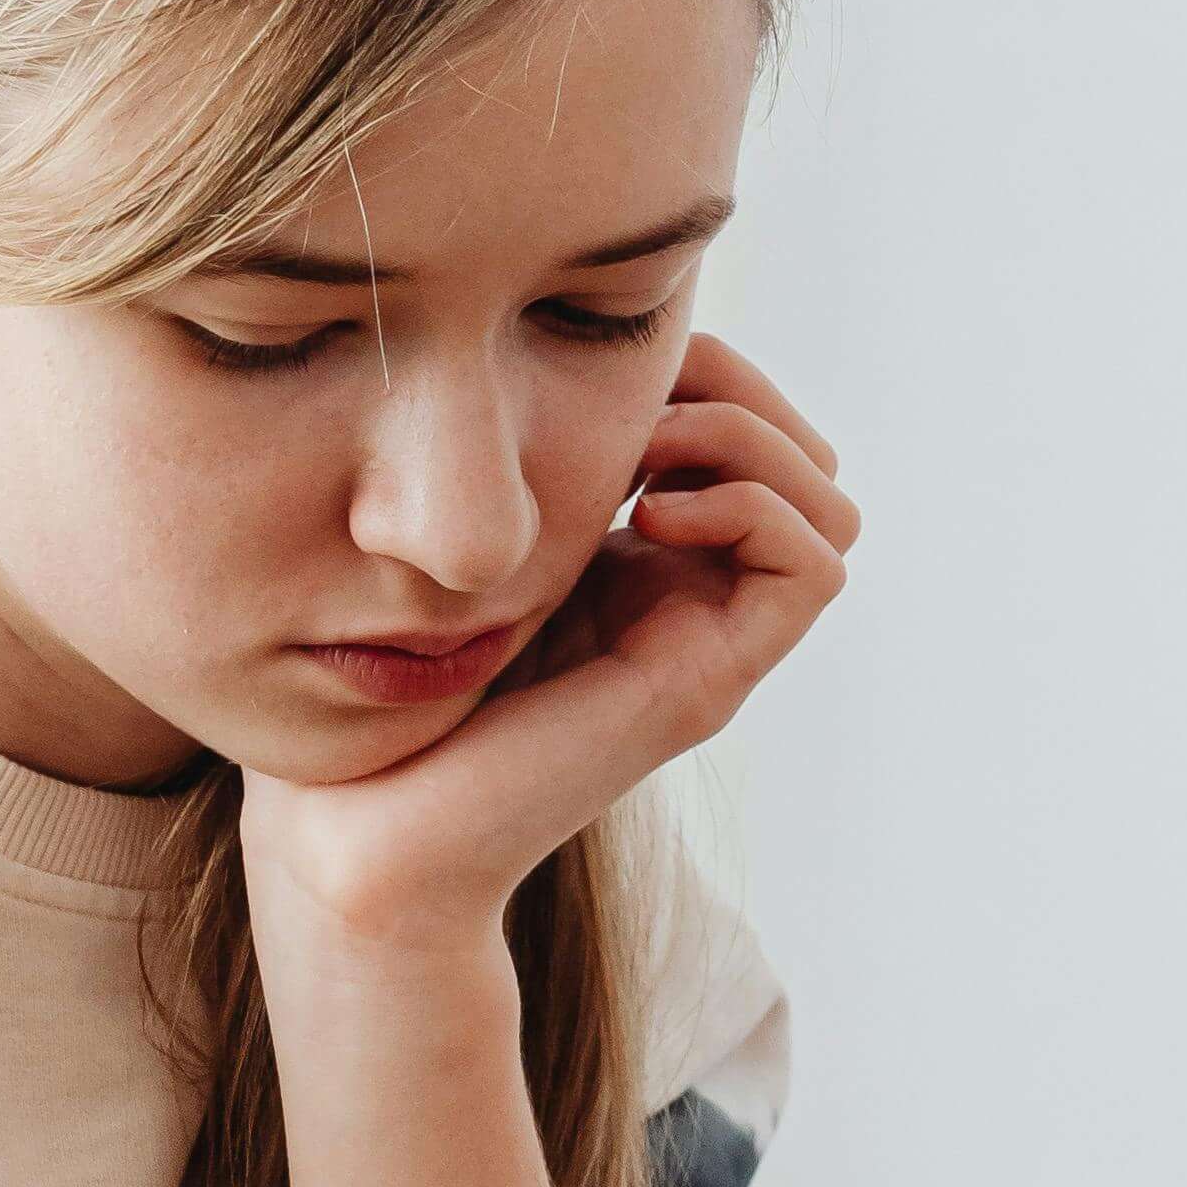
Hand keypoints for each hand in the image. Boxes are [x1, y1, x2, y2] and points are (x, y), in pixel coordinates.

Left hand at [239, 339, 856, 968]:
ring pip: (828, 502)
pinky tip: (646, 516)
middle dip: (736, 391)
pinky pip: (813, 566)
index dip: (700, 367)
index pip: (744, 423)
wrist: (358, 827)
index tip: (598, 372)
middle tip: (636, 409)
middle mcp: (690, 598)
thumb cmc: (379, 687)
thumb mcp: (465, 540)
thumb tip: (558, 359)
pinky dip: (752, 509)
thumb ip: (523, 470)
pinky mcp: (707, 683)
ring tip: (646, 458)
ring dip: (751, 442)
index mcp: (639, 559)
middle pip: (805, 453)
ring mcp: (707, 641)